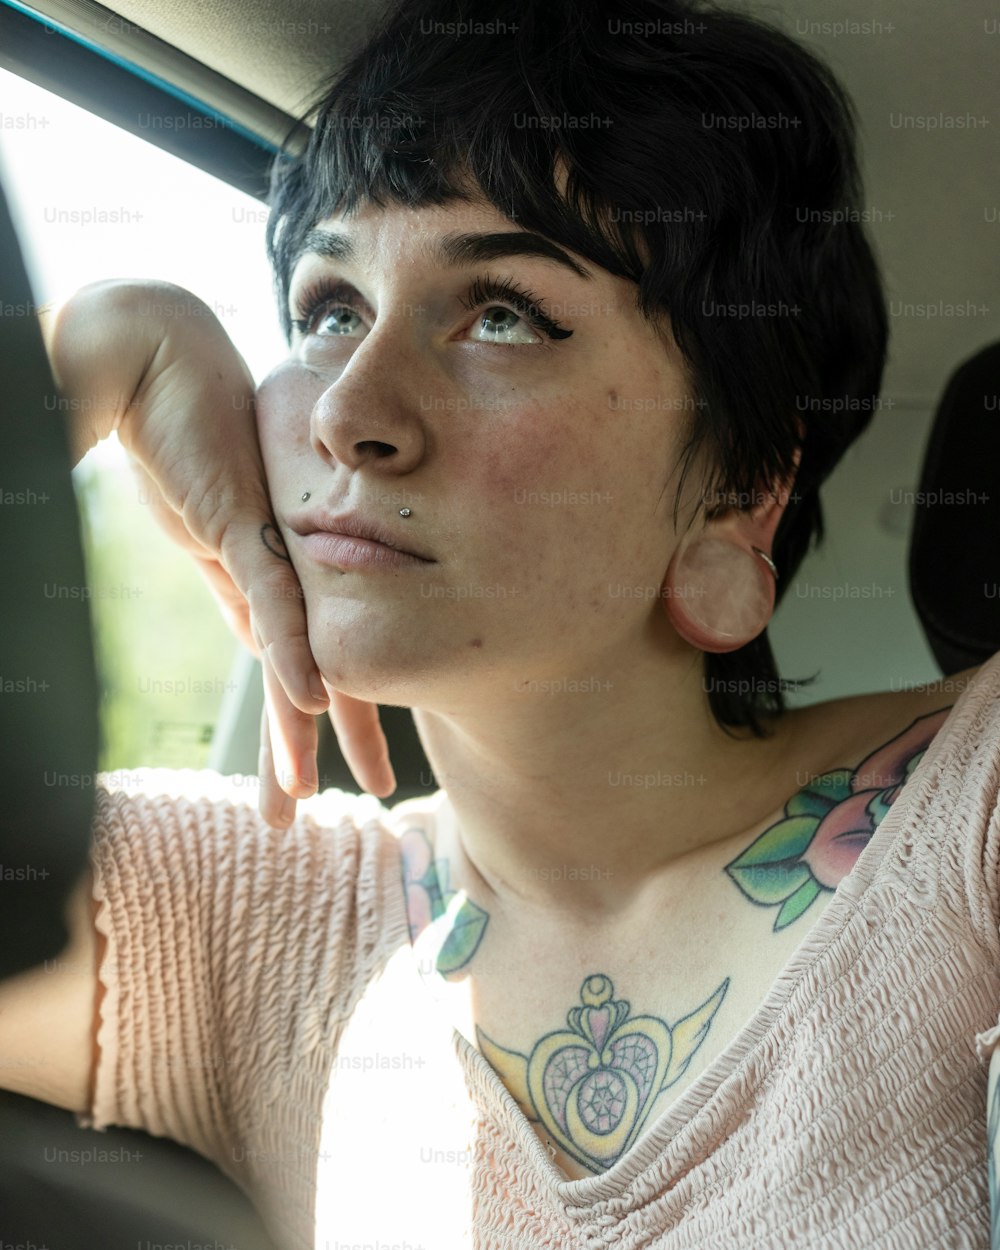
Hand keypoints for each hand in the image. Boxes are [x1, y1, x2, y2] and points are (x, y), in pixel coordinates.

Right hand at [43, 280, 395, 820]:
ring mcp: (273, 556)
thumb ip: (238, 580)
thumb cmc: (186, 437)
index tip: (335, 775)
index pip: (303, 669)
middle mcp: (287, 577)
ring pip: (301, 656)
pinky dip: (294, 651)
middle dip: (340, 741)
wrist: (162, 367)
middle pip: (318, 674)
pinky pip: (274, 602)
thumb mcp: (210, 528)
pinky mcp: (247, 528)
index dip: (321, 724)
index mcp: (277, 583)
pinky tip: (317, 699)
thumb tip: (258, 627)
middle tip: (380, 793)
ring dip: (309, 730)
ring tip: (325, 792)